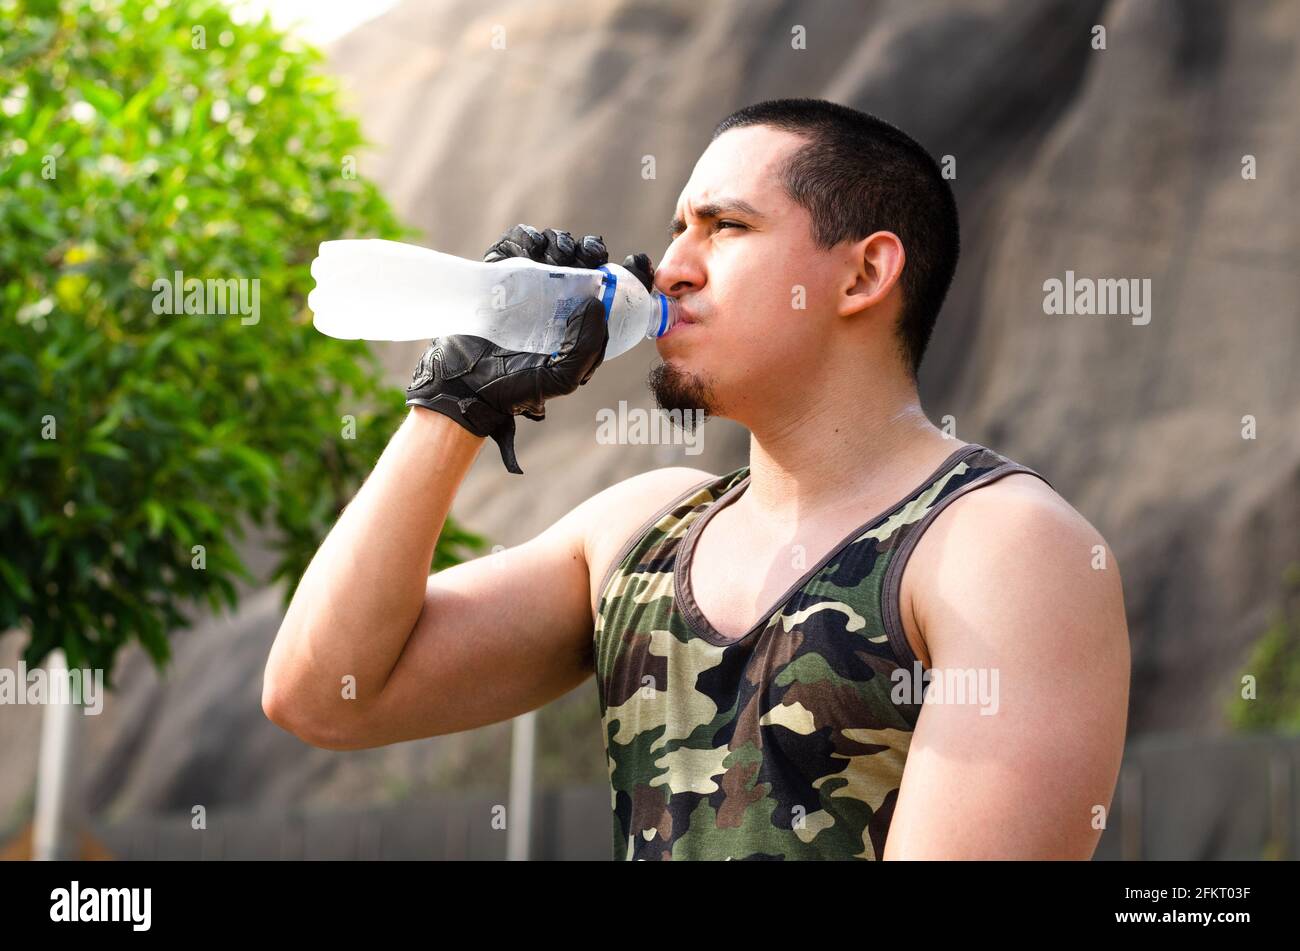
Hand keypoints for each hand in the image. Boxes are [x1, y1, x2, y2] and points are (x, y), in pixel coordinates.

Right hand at [406, 224, 651, 475]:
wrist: (465, 385)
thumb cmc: (514, 388)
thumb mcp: (563, 377)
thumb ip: (588, 347)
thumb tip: (597, 303)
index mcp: (579, 323)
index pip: (612, 291)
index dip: (630, 274)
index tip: (635, 263)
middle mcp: (557, 300)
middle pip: (585, 261)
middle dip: (592, 250)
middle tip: (591, 255)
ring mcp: (528, 284)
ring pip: (555, 247)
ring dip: (562, 242)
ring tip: (558, 255)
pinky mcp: (500, 273)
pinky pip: (518, 243)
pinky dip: (529, 237)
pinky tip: (535, 248)